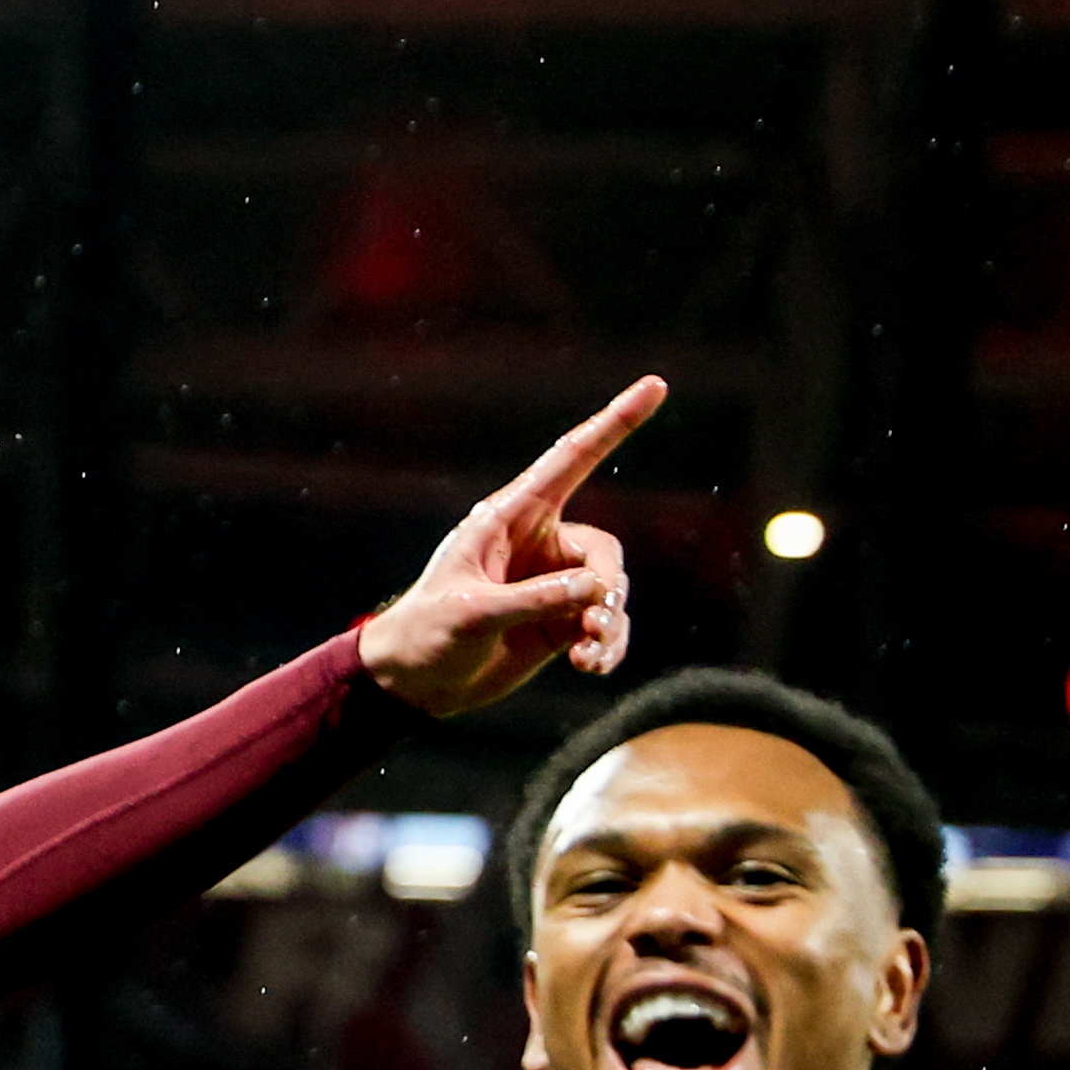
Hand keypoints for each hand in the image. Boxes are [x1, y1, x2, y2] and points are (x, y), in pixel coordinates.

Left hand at [355, 375, 664, 715]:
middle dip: (607, 587)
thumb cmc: (427, 634)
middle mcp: (538, 543)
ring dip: (609, 625)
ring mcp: (552, 584)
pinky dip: (608, 646)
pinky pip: (605, 625)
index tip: (655, 385)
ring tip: (589, 656)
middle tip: (593, 623)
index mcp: (510, 517)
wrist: (413, 683)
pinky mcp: (560, 623)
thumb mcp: (474, 613)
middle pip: (603, 551)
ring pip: (610, 592)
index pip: (572, 459)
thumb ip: (535, 600)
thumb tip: (596, 591)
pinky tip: (591, 667)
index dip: (614, 423)